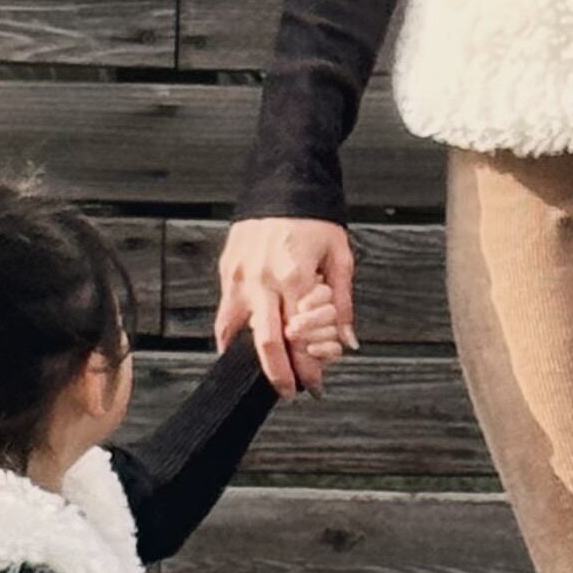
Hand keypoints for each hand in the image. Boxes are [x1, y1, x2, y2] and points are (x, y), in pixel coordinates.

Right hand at [218, 214, 354, 395]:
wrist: (283, 181)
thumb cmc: (314, 218)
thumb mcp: (340, 257)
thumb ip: (343, 302)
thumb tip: (347, 340)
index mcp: (294, 276)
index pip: (300, 336)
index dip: (307, 367)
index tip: (314, 385)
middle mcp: (262, 279)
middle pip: (266, 342)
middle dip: (278, 373)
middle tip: (288, 391)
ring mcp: (239, 276)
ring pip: (235, 331)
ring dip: (248, 357)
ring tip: (264, 371)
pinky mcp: (226, 270)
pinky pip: (225, 312)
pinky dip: (231, 334)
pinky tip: (239, 347)